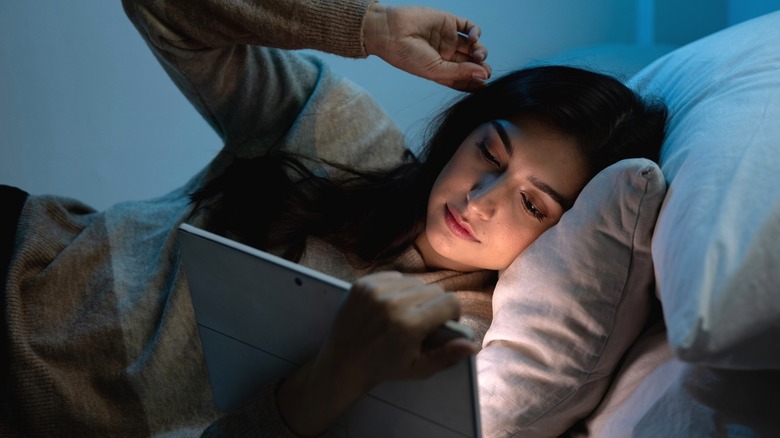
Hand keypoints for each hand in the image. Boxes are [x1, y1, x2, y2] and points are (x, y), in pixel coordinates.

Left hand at [277, 272, 476, 435]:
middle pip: (434, 290)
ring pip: (415, 282)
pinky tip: (390, 305)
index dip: (452, 314)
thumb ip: (447, 356)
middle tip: (424, 321)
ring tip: (406, 313)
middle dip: (435, 305)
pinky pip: (394, 276)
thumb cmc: (384, 367)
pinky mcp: (362, 284)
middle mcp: (393, 304)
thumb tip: (473, 345)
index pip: (450, 302)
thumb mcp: (419, 369)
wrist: (343, 363)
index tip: (443, 324)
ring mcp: (375, 291)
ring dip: (416, 295)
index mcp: (409, 326)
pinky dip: (397, 288)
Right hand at [363, 4, 490, 90]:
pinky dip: (476, 32)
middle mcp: (447, 55)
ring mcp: (449, 38)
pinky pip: (469, 27)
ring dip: (480, 51)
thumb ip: (460, 73)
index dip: (476, 82)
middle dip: (481, 67)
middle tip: (486, 70)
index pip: (464, 78)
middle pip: (471, 63)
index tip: (485, 85)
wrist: (391, 32)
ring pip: (473, 46)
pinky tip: (473, 38)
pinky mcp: (449, 22)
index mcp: (441, 70)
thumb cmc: (407, 56)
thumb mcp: (435, 71)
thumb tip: (484, 75)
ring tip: (477, 54)